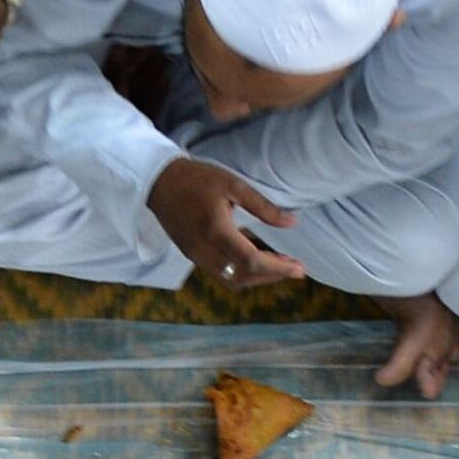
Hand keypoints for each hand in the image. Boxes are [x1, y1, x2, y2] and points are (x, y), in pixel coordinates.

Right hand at [147, 157, 305, 290]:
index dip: (278, 268)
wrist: (157, 182)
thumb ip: (263, 207)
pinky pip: (220, 273)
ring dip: (257, 277)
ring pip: (231, 279)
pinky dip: (242, 272)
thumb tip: (291, 223)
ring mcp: (195, 256)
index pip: (252, 262)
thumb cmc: (196, 179)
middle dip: (272, 276)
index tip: (300, 269)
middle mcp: (204, 251)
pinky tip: (255, 258)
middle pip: (243, 277)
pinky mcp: (191, 254)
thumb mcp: (233, 185)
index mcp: (216, 232)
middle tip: (295, 267)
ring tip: (279, 264)